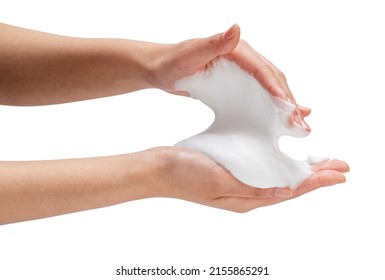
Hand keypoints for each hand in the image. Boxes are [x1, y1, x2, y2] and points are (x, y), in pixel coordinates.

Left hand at [150, 24, 309, 129]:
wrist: (160, 69)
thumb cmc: (171, 61)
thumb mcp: (190, 53)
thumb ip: (213, 43)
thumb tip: (236, 28)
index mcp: (237, 50)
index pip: (264, 71)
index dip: (278, 91)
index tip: (289, 110)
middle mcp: (245, 60)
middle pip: (273, 81)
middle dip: (288, 103)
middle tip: (301, 126)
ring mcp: (242, 73)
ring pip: (271, 89)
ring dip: (286, 107)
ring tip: (301, 126)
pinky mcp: (237, 85)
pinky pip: (260, 95)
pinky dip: (274, 105)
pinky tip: (286, 115)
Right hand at [154, 147, 349, 212]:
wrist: (159, 168)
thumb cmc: (185, 173)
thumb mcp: (219, 182)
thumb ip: (253, 188)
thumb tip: (286, 190)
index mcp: (245, 198)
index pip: (290, 190)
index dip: (316, 182)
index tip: (339, 173)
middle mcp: (246, 194)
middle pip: (289, 185)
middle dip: (315, 175)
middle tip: (339, 166)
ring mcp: (238, 184)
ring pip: (278, 177)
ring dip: (301, 170)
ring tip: (319, 163)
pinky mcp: (231, 172)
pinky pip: (264, 170)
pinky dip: (280, 164)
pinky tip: (284, 159)